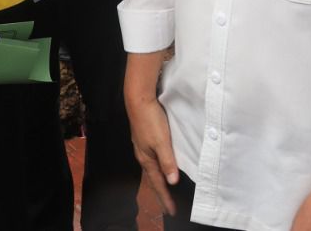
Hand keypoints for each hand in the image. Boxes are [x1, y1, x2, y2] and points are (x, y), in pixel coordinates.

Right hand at [127, 94, 178, 215]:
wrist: (138, 99)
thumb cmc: (151, 121)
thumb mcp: (162, 142)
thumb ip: (168, 161)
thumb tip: (172, 182)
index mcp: (146, 159)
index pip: (158, 183)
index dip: (165, 197)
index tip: (172, 211)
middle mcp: (143, 155)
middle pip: (153, 178)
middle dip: (161, 192)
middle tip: (168, 206)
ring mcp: (142, 146)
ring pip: (152, 168)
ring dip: (159, 179)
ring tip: (165, 188)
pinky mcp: (144, 137)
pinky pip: (152, 158)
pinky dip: (158, 166)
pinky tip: (160, 163)